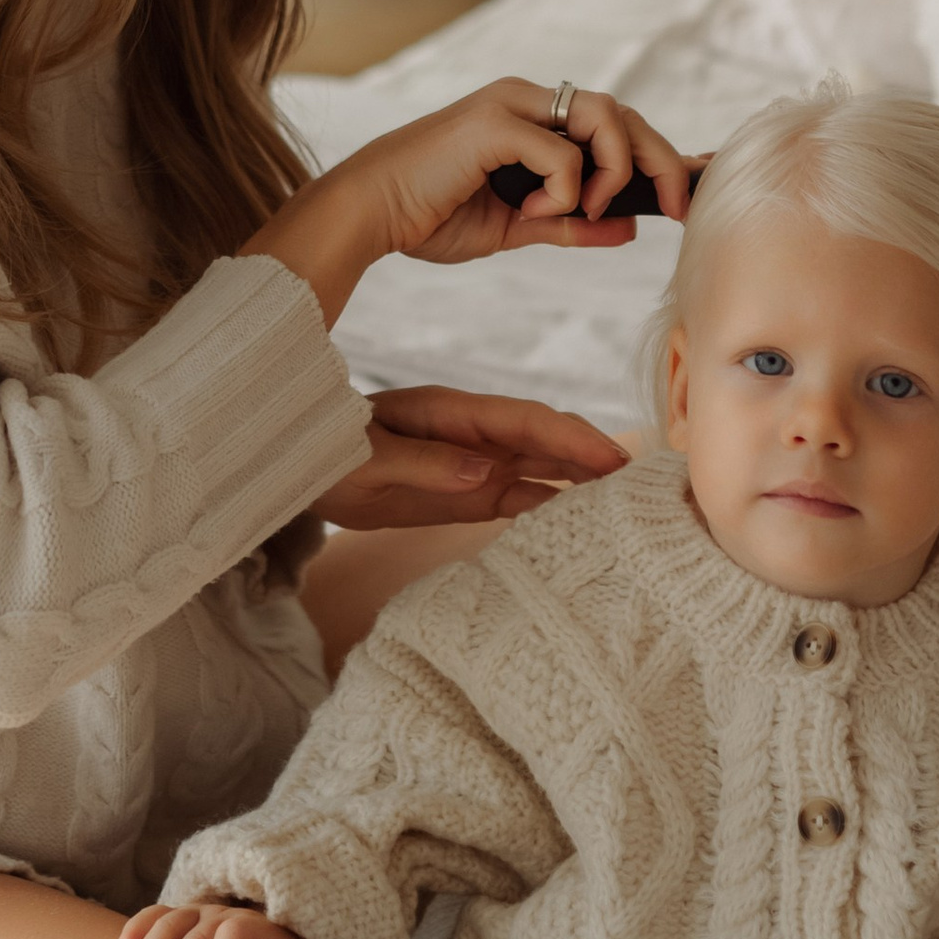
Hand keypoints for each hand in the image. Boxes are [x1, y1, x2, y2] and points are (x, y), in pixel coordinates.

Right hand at [247, 81, 695, 322]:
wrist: (370, 214)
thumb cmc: (432, 216)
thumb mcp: (517, 227)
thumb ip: (570, 224)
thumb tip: (628, 229)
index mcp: (534, 120)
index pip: (614, 125)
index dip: (660, 152)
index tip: (698, 183)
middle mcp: (529, 100)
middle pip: (623, 115)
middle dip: (660, 161)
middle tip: (677, 207)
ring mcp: (513, 105)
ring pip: (604, 117)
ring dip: (614, 170)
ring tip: (592, 210)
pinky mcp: (495, 122)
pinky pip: (562, 153)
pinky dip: (565, 191)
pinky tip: (534, 213)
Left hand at [317, 382, 630, 528]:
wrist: (296, 469)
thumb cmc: (324, 456)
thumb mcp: (366, 462)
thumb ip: (425, 464)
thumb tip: (487, 472)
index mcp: (449, 415)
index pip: (524, 421)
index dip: (570, 437)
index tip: (613, 457)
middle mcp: (470, 436)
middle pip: (544, 440)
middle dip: (592, 455)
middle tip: (642, 480)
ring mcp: (472, 463)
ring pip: (539, 467)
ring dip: (580, 481)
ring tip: (626, 501)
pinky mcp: (466, 493)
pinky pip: (518, 497)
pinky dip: (550, 506)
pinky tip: (580, 522)